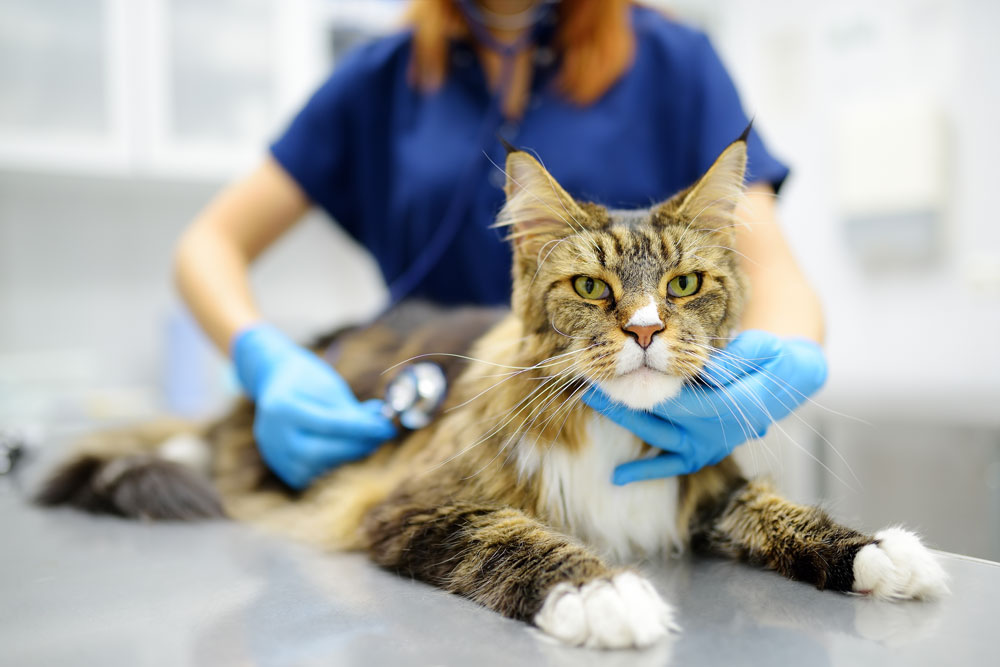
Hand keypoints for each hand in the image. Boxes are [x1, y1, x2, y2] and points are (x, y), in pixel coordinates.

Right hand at [232, 324, 396, 488]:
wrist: (276, 380)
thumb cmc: (309, 380)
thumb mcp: (330, 387)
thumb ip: (353, 411)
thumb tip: (382, 427)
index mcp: (282, 407)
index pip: (330, 424)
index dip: (363, 429)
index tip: (387, 429)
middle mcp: (271, 434)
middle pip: (319, 452)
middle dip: (356, 447)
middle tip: (381, 438)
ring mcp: (272, 452)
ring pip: (316, 467)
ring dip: (346, 457)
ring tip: (363, 441)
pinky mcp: (278, 464)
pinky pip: (310, 475)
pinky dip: (330, 465)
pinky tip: (341, 450)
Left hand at [582, 331, 826, 483]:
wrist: (788, 383)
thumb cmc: (772, 359)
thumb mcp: (764, 349)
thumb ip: (737, 359)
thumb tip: (705, 370)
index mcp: (731, 407)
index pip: (681, 399)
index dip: (647, 386)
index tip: (618, 372)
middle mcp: (717, 432)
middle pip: (661, 416)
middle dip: (623, 401)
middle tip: (590, 385)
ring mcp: (709, 446)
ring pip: (659, 436)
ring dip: (625, 420)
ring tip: (593, 401)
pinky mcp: (703, 453)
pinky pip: (670, 465)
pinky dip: (644, 471)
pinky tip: (616, 477)